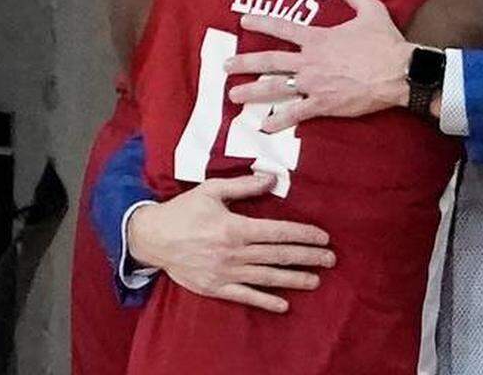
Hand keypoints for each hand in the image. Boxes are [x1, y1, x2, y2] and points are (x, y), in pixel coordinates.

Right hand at [127, 173, 335, 311]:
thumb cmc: (183, 210)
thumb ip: (244, 185)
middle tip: (331, 259)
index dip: (303, 235)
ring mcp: (225, 273)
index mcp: (235, 227)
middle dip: (307, 257)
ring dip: (294, 279)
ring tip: (316, 279)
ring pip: (267, 277)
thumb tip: (272, 178)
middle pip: (278, 255)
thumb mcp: (212, 190)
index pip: (278, 232)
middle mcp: (234, 252)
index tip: (323, 237)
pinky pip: (245, 296)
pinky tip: (284, 304)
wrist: (151, 238)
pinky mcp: (215, 287)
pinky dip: (265, 301)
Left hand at [225, 0, 414, 132]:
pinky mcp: (324, 104)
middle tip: (225, 65)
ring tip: (233, 95)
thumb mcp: (370, 9)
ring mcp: (315, 84)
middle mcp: (310, 61)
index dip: (261, 22)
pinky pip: (297, 113)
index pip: (283, 27)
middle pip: (270, 61)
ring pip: (276, 88)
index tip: (244, 21)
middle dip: (245, 62)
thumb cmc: (385, 43)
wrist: (399, 73)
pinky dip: (279, 120)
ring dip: (252, 91)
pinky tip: (264, 125)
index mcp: (318, 38)